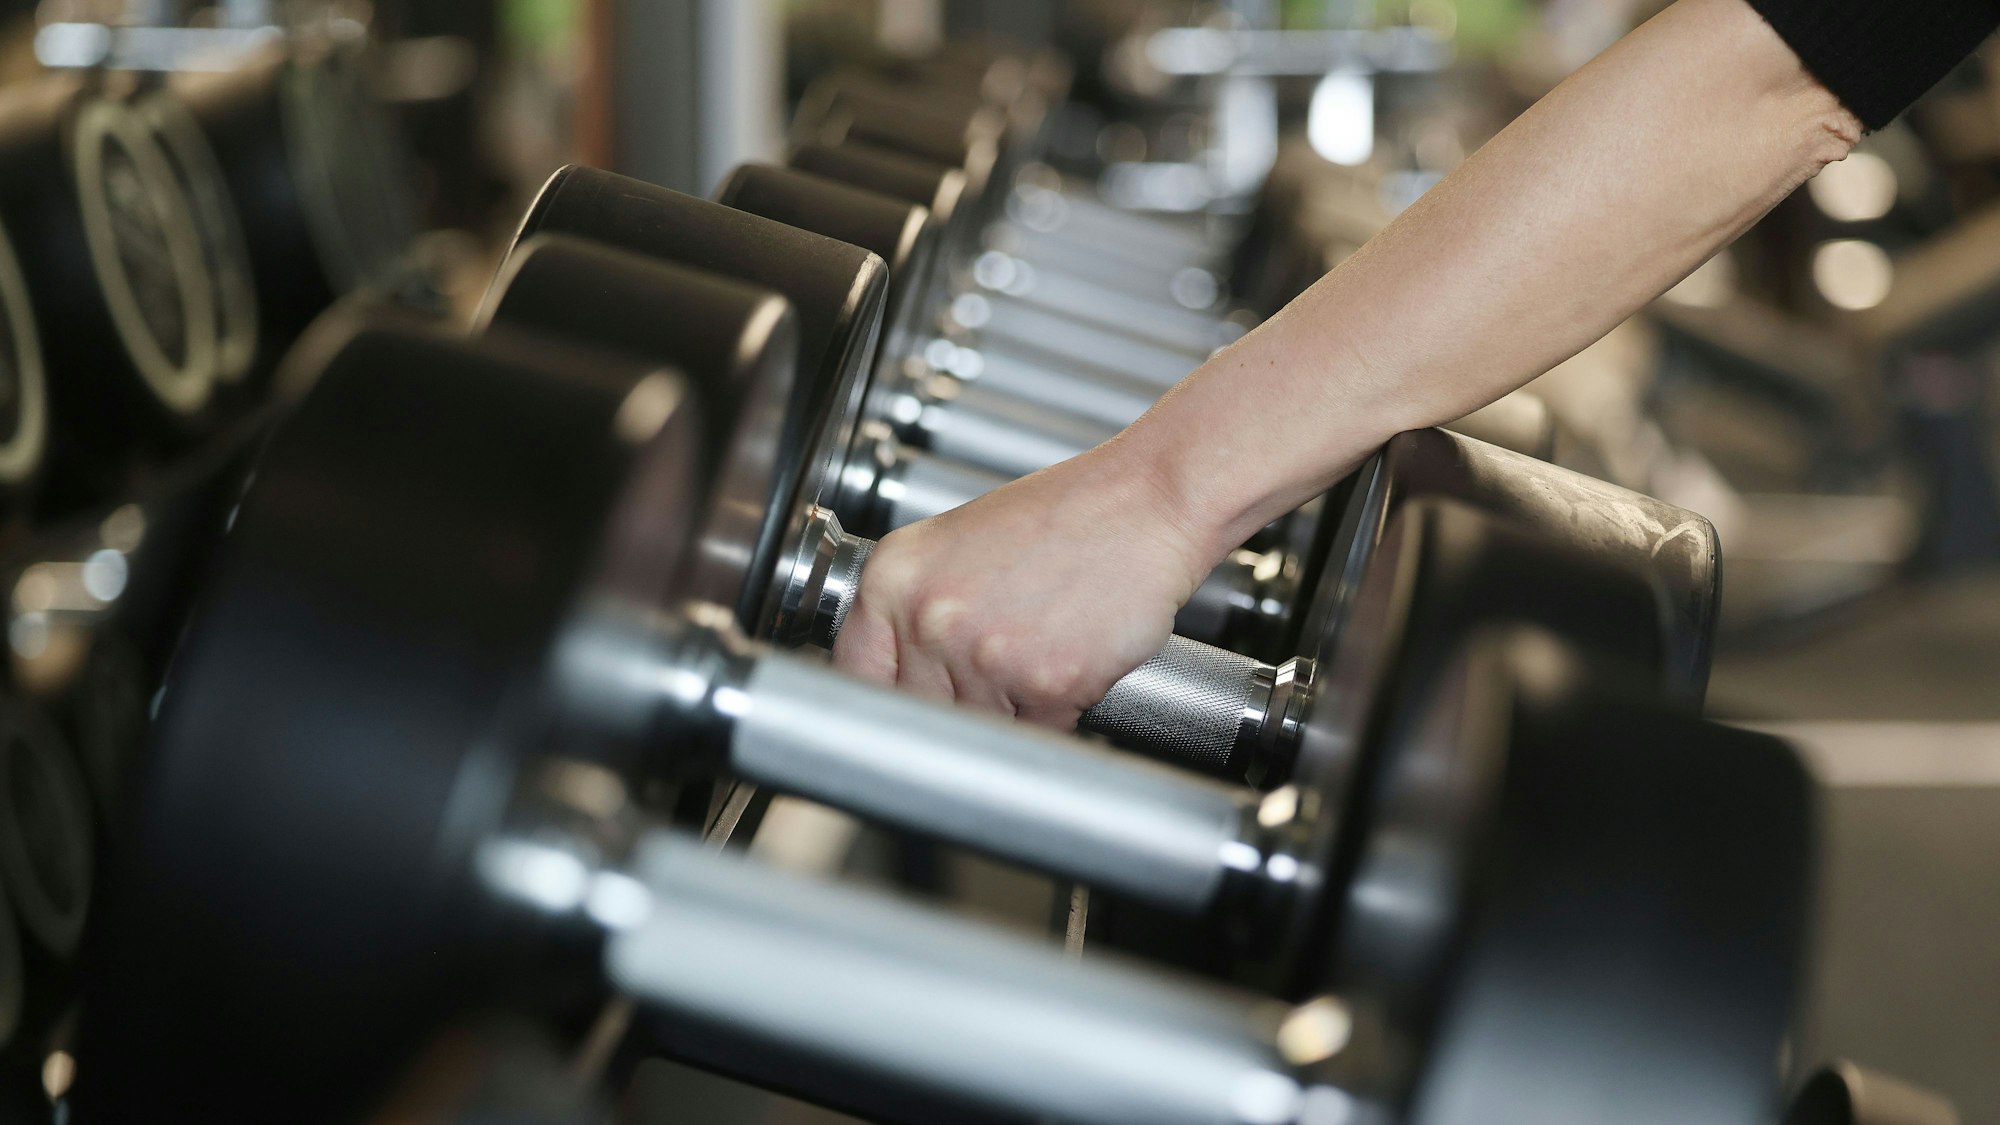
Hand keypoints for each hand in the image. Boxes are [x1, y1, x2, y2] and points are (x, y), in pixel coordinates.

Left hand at [831, 442, 1215, 728]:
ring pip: (976, 734)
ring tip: (1037, 661)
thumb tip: (888, 685)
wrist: (1148, 502)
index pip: (852, 677)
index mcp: (893, 578)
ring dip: (1008, 718)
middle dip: (951, 715)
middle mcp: (928, 616)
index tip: (897, 719)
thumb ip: (911, 612)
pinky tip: (1067, 670)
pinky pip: (1034, 740)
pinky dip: (1054, 721)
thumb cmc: (1064, 519)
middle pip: (914, 717)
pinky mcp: (1044, 684)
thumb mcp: (955, 547)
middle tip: (990, 685)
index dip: (879, 706)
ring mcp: (984, 654)